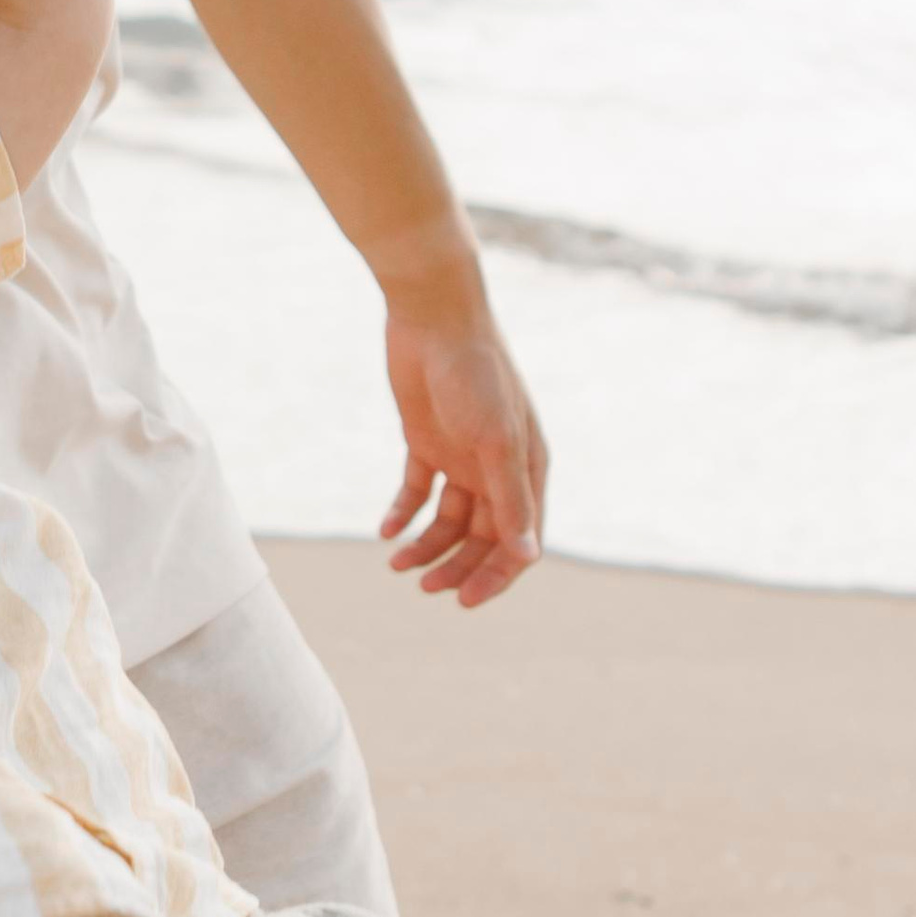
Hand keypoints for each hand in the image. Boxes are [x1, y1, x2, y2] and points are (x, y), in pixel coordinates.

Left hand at [379, 302, 549, 607]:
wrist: (432, 316)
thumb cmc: (475, 373)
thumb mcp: (496, 441)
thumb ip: (511, 499)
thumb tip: (529, 556)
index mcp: (527, 469)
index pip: (518, 539)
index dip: (495, 574)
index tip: (463, 600)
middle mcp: (497, 467)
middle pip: (481, 537)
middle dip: (456, 566)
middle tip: (423, 586)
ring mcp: (461, 455)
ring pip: (447, 520)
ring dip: (425, 546)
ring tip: (397, 565)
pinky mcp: (426, 442)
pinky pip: (417, 492)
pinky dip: (403, 514)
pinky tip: (386, 532)